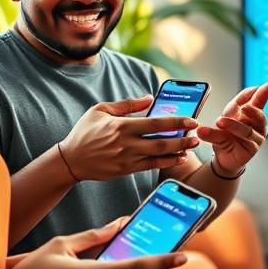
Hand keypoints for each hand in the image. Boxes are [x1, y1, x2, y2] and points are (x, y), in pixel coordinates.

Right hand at [59, 96, 199, 180]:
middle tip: (197, 135)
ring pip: (158, 156)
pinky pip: (150, 166)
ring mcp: (126, 159)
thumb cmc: (85, 131)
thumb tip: (150, 99)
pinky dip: (166, 162)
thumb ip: (127, 104)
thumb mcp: (101, 110)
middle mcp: (126, 143)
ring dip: (177, 151)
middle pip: (160, 142)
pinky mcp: (125, 170)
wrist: (71, 160)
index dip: (175, 122)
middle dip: (182, 139)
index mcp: (121, 126)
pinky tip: (178, 158)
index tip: (190, 119)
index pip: (155, 123)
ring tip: (192, 146)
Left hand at [196, 83, 267, 174]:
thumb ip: (238, 102)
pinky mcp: (249, 150)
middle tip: (245, 107)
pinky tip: (206, 132)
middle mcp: (258, 125)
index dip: (264, 93)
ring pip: (247, 131)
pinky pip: (235, 143)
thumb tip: (251, 89)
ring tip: (219, 121)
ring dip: (232, 125)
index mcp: (254, 113)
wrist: (223, 155)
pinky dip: (220, 136)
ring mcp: (255, 138)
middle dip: (254, 110)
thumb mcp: (229, 114)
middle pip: (259, 115)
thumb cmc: (229, 132)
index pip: (259, 100)